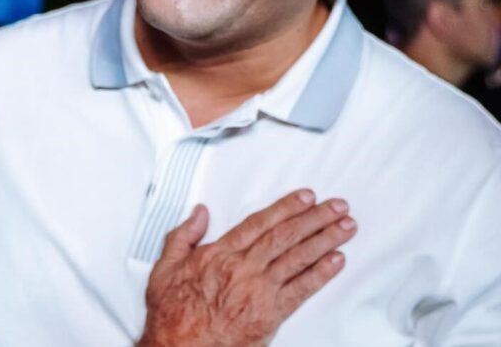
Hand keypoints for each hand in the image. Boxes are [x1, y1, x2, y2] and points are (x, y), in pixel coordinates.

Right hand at [137, 189, 355, 346]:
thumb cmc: (172, 312)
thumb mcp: (165, 266)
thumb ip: (183, 235)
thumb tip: (200, 212)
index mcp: (219, 253)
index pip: (260, 223)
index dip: (286, 207)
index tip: (306, 196)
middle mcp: (243, 267)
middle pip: (285, 235)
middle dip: (315, 218)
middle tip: (337, 206)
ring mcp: (259, 290)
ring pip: (297, 258)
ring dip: (325, 240)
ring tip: (346, 227)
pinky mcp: (270, 314)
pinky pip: (301, 290)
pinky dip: (321, 274)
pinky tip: (337, 261)